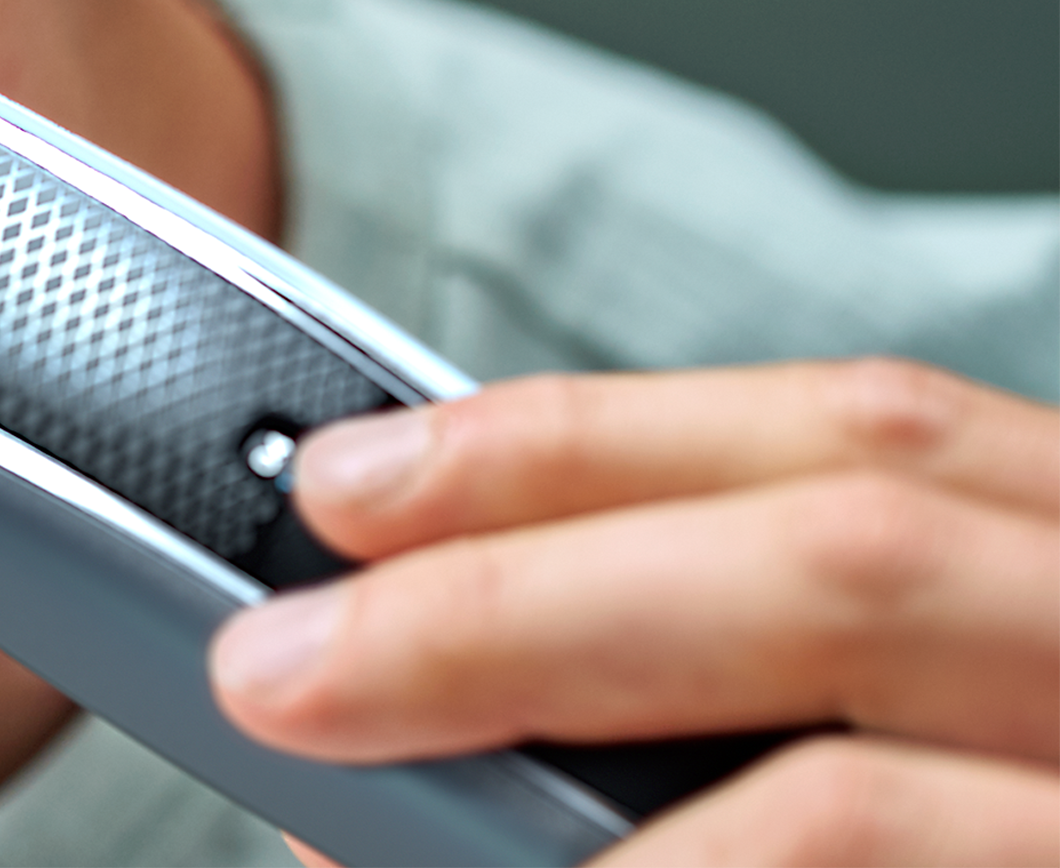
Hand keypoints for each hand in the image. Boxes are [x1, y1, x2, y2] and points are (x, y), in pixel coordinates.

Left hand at [206, 360, 1059, 862]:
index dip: (586, 449)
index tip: (349, 491)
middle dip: (527, 609)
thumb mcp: (983, 710)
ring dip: (601, 851)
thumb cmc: (1017, 816)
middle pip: (850, 575)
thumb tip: (443, 685)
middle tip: (279, 680)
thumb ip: (781, 681)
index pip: (872, 438)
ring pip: (861, 815)